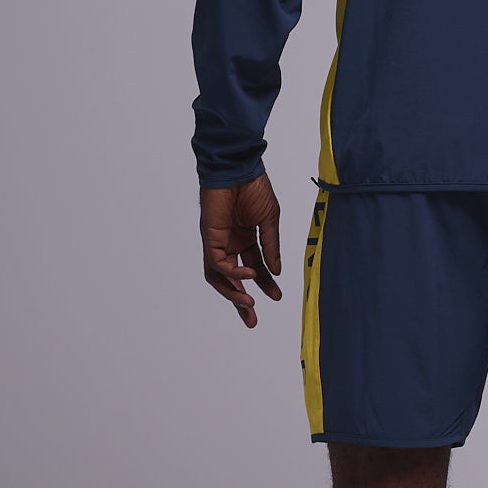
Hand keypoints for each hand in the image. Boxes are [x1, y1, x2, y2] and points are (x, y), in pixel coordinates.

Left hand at [200, 173, 283, 327]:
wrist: (239, 167)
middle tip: (252, 320)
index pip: (255, 268)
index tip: (277, 297)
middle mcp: (229, 243)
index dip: (265, 284)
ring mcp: (218, 241)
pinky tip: (250, 275)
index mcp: (245, 238)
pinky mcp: (210, 237)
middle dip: (242, 301)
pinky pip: (218, 262)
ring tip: (249, 305)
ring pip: (220, 276)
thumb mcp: (269, 222)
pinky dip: (233, 272)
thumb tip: (276, 272)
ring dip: (233, 293)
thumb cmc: (254, 188)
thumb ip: (271, 247)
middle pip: (233, 279)